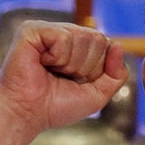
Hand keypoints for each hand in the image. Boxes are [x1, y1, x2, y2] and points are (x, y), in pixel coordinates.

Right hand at [0, 20, 129, 139]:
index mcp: (77, 46)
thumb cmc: (55, 107)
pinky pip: (63, 37)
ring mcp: (48, 30)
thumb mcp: (96, 95)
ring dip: (69, 64)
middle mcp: (63, 34)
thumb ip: (115, 75)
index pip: (106, 44)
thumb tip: (118, 45)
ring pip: (82, 36)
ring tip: (50, 71)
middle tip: (61, 77)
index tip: (75, 82)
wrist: (26, 115)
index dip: (95, 70)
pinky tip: (41, 63)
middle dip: (84, 66)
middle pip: (97, 38)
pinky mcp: (32, 29)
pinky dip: (57, 58)